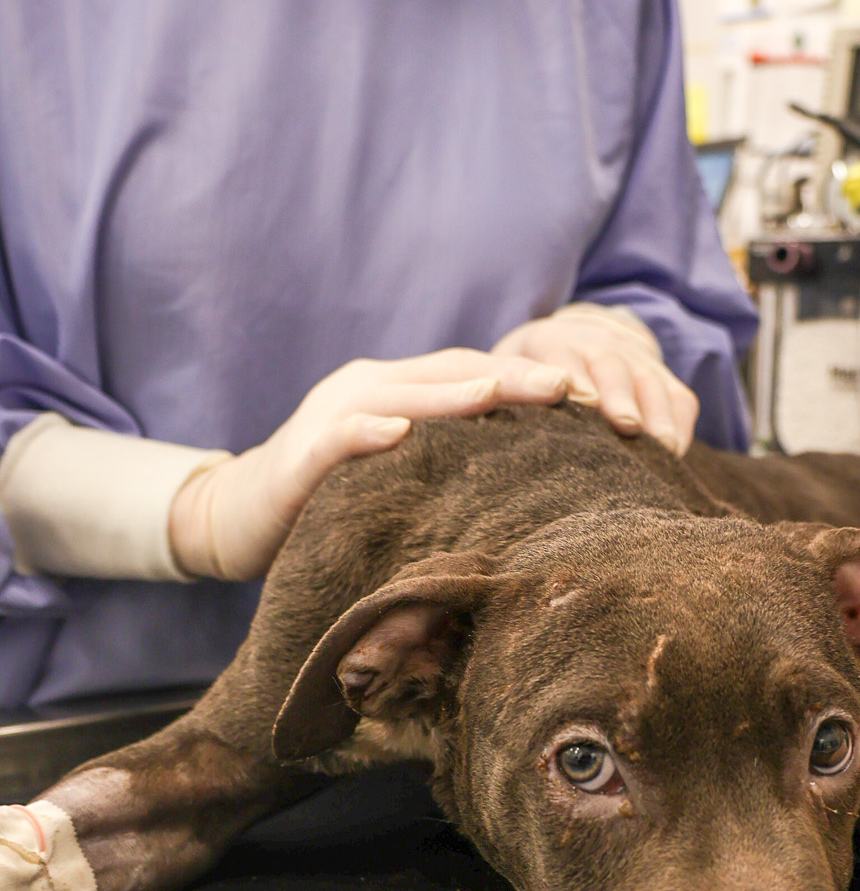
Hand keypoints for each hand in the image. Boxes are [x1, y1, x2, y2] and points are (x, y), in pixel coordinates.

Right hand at [169, 348, 569, 580]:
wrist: (237, 516)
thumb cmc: (334, 496)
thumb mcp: (402, 470)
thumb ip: (451, 457)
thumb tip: (534, 467)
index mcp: (400, 389)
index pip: (475, 374)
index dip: (529, 380)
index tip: (591, 396)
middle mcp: (369, 389)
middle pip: (451, 374)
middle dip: (511, 379)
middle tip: (570, 389)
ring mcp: (331, 416)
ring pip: (400, 394)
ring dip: (449, 394)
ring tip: (499, 394)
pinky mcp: (299, 455)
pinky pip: (336, 437)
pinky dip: (365, 431)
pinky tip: (398, 432)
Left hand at [492, 305, 698, 457]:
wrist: (577, 341)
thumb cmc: (530, 379)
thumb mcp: (508, 376)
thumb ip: (502, 398)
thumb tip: (475, 434)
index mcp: (550, 344)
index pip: (560, 357)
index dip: (569, 377)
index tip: (576, 398)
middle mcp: (596, 344)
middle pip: (611, 366)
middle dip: (619, 394)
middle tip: (624, 424)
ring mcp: (634, 358)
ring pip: (650, 381)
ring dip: (657, 413)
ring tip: (661, 447)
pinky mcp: (662, 377)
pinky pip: (680, 398)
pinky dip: (679, 424)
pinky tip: (675, 454)